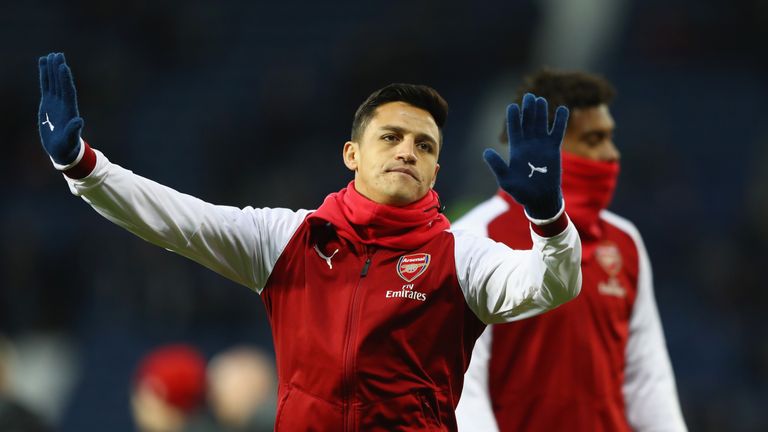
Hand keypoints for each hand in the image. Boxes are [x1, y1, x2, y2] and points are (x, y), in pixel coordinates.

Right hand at [38, 52, 82, 165]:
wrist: (62, 150)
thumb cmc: (66, 148)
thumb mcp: (69, 140)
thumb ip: (73, 131)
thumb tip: (79, 121)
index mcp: (69, 111)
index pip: (68, 92)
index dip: (65, 80)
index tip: (63, 67)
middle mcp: (64, 104)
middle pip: (61, 84)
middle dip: (59, 70)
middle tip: (58, 55)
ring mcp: (55, 102)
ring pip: (53, 82)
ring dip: (52, 69)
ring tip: (50, 55)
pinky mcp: (47, 103)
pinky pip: (46, 86)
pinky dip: (44, 75)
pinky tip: (43, 64)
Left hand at [483, 93, 568, 220]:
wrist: (540, 199)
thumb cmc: (521, 192)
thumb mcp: (506, 179)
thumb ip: (497, 165)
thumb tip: (486, 152)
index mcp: (516, 150)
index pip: (515, 129)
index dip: (514, 118)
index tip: (512, 107)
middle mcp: (529, 144)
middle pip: (528, 123)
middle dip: (528, 110)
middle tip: (529, 96)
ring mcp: (542, 145)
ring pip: (541, 124)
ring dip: (541, 112)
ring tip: (540, 100)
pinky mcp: (554, 149)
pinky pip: (557, 132)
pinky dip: (560, 121)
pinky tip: (562, 109)